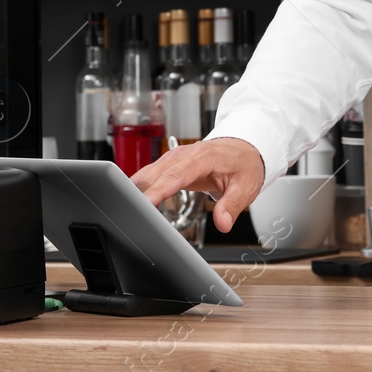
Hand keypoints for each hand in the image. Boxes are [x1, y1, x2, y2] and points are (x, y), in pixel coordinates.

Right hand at [131, 137, 264, 232]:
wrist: (245, 148)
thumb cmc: (244, 165)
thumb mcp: (245, 188)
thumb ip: (231, 206)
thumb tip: (222, 223)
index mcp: (202, 158)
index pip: (175, 175)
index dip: (158, 190)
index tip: (145, 204)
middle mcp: (183, 155)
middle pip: (153, 174)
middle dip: (138, 193)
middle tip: (128, 215)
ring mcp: (173, 158)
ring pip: (146, 174)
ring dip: (135, 191)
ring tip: (125, 212)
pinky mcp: (169, 164)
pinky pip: (149, 176)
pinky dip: (139, 189)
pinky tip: (132, 204)